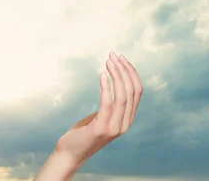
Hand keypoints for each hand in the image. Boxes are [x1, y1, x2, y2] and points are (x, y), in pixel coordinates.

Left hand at [34, 52, 143, 179]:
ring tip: (108, 61)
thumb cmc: (83, 132)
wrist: (70, 153)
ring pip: (123, 95)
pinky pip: (108, 103)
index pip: (137, 90)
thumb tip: (112, 82)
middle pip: (132, 90)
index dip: (131, 72)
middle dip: (124, 69)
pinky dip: (106, 87)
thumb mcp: (101, 116)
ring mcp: (115, 127)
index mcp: (127, 118)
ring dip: (116, 75)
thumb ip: (110, 104)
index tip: (121, 57)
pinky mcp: (102, 129)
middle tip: (113, 55)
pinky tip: (101, 75)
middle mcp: (125, 123)